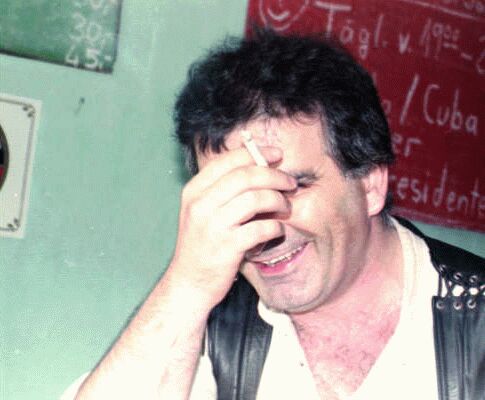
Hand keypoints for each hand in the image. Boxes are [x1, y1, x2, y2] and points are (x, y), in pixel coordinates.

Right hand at [166, 146, 295, 306]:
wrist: (189, 283)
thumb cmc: (202, 245)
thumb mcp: (202, 212)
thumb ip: (222, 191)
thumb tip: (260, 168)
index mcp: (194, 190)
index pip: (228, 160)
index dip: (256, 153)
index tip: (276, 155)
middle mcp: (200, 204)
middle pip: (245, 176)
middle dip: (274, 176)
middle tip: (289, 182)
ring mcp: (212, 225)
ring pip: (256, 199)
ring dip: (278, 200)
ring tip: (285, 207)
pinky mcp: (226, 247)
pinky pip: (261, 228)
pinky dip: (275, 226)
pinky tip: (277, 229)